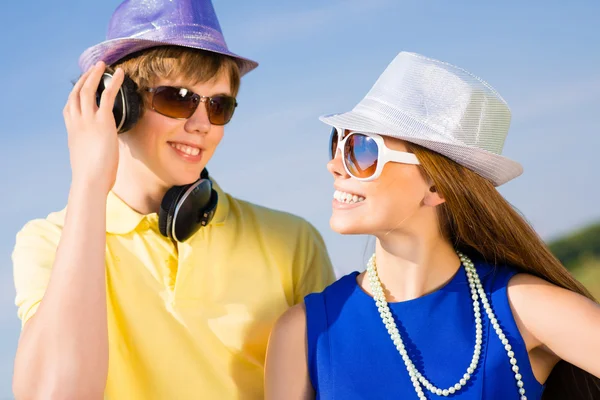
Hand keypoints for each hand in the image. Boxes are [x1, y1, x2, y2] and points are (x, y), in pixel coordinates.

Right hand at [63, 61, 124, 194]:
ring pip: (88, 89)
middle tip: (94, 69)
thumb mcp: (88, 157)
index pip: (70, 106)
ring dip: (96, 74)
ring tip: (103, 65)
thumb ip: (91, 148)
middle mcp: (77, 121)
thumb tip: (100, 151)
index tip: (82, 85)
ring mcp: (88, 119)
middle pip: (77, 92)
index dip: (75, 93)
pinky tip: (120, 73)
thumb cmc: (91, 175)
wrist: (90, 179)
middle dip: (84, 78)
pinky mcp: (102, 121)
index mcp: (72, 130)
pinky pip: (107, 95)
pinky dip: (113, 82)